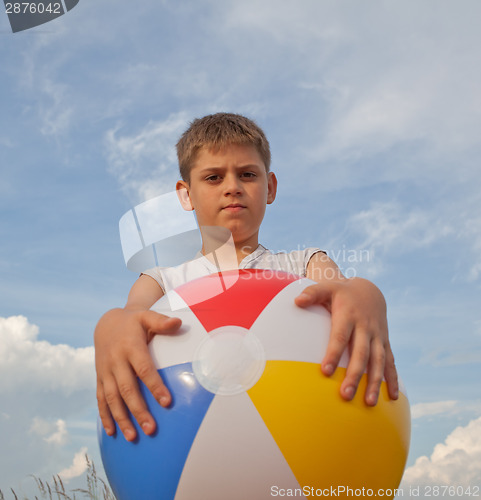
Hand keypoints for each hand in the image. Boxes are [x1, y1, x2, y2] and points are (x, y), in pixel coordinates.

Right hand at [94, 308, 180, 440]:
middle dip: (138, 411)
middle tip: (151, 430)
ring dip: (121, 419)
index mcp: (130, 347)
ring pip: (112, 398)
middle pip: (127, 389)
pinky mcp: (100, 378)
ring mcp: (105, 372)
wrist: (106, 323)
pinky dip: (105, 416)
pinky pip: (100, 399)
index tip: (167, 402)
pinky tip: (112, 432)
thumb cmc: (133, 322)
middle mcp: (116, 361)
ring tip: (133, 437)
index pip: (144, 369)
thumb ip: (162, 321)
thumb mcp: (146, 316)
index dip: (155, 386)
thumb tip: (179, 322)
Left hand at [295, 278, 398, 405]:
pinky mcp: (385, 342)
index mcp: (349, 315)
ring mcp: (377, 336)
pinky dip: (392, 379)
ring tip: (369, 403)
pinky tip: (391, 398)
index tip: (325, 371)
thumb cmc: (342, 292)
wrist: (369, 291)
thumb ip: (312, 293)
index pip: (340, 337)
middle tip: (345, 395)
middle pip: (361, 354)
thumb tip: (296, 301)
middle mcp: (365, 327)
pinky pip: (390, 362)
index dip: (333, 354)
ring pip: (378, 361)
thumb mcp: (327, 287)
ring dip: (374, 382)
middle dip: (354, 375)